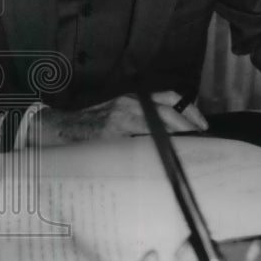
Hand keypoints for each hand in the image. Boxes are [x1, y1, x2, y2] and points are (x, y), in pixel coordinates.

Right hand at [32, 91, 207, 145]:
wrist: (57, 128)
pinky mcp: (111, 135)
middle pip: (169, 113)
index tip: (203, 126)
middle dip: (189, 128)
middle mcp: (129, 104)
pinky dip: (154, 151)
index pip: (170, 98)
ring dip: (176, 141)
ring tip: (189, 155)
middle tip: (202, 145)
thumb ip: (140, 119)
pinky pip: (140, 144)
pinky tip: (163, 162)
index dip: (190, 111)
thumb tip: (173, 136)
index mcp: (132, 98)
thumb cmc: (88, 126)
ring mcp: (120, 119)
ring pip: (158, 128)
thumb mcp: (116, 113)